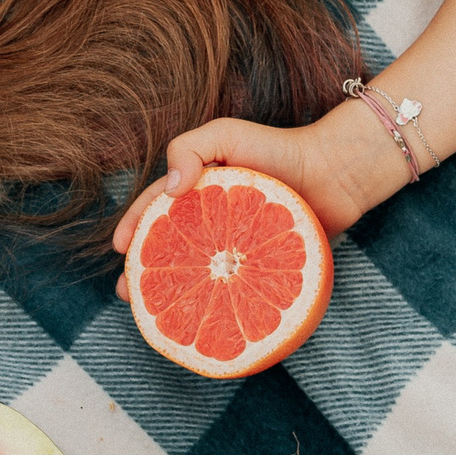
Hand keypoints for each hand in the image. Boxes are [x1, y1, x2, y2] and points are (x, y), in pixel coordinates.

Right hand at [109, 117, 378, 302]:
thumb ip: (188, 149)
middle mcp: (214, 220)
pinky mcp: (263, 268)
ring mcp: (238, 247)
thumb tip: (169, 190)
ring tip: (156, 314)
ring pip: (200, 273)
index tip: (120, 249)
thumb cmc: (280, 148)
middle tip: (128, 293)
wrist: (335, 173)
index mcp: (199, 190)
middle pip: (171, 246)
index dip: (134, 226)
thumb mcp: (226, 133)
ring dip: (175, 293)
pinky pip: (236, 289)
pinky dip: (219, 305)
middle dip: (144, 270)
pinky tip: (209, 321)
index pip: (157, 208)